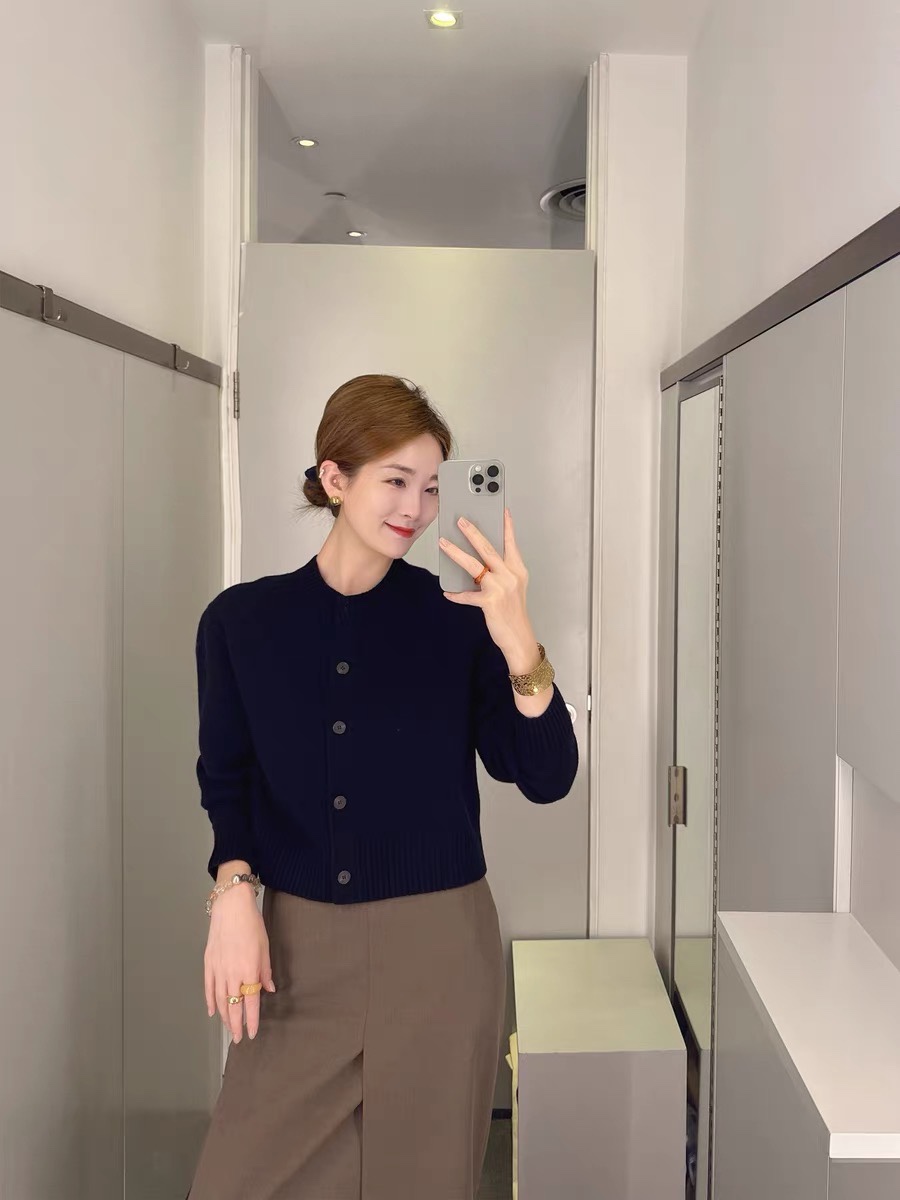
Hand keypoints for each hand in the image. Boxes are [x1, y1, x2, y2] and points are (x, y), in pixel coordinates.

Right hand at [204, 885, 275, 1042]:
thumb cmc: (251, 925)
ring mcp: (217, 970)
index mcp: (249, 971)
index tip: (252, 1033)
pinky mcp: (208, 963)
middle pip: (233, 1006)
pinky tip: (212, 1011)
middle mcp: (232, 974)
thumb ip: (265, 972)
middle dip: (236, 1025)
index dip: (252, 1020)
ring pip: (220, 1000)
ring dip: (224, 1017)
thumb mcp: (265, 948)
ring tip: (228, 1029)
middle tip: (238, 1039)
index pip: (250, 1003)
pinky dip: (210, 1001)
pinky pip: (208, 988)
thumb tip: (268, 989)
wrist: (231, 907)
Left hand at [439, 508, 538, 668]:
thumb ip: (500, 571)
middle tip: (461, 520)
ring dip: (456, 553)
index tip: (503, 510)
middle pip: (488, 549)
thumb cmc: (514, 612)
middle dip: (473, 532)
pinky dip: (456, 594)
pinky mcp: (489, 602)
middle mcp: (510, 576)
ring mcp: (500, 588)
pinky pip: (467, 595)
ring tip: (444, 543)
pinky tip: (448, 592)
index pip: (511, 543)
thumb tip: (479, 559)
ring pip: (474, 565)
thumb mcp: (514, 587)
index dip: (507, 526)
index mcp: (517, 570)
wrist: (519, 638)